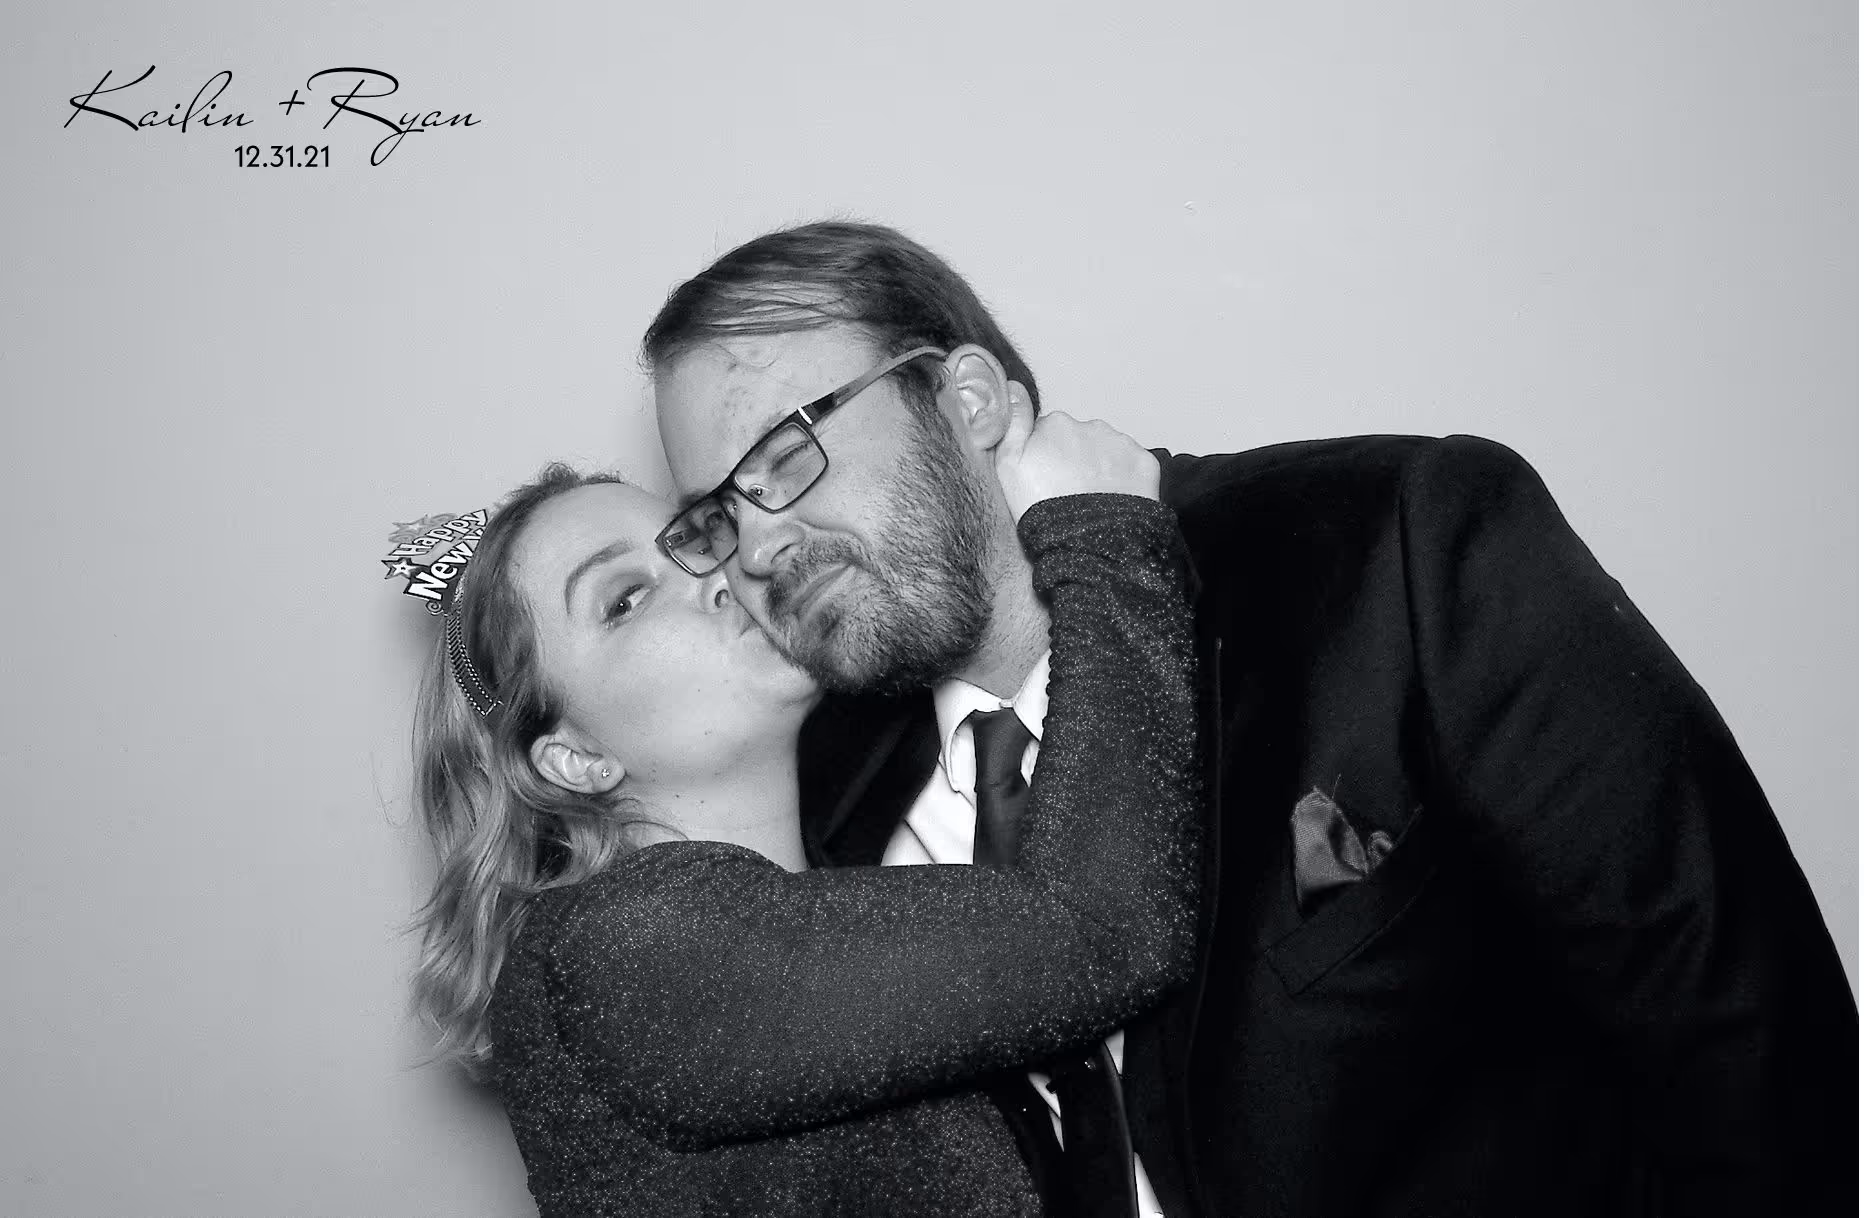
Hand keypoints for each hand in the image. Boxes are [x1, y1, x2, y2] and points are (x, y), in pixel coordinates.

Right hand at [992, 382, 1160, 521]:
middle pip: (1082, 440)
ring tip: (1094, 500)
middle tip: (1070, 493)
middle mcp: (1091, 426)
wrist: (1085, 543)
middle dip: (1078, 459)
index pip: (1050, 433)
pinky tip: (1115, 500)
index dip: (1047, 457)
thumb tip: (1013, 387)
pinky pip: (1134, 466)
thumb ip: (1012, 421)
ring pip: (1109, 451)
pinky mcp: (1146, 463)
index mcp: (1056, 424)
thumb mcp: (1008, 466)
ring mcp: (1121, 443)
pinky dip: (1127, 479)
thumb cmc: (1041, 509)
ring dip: (1103, 467)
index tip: (1045, 479)